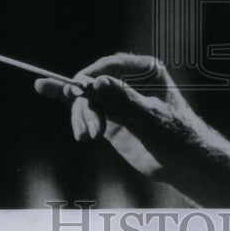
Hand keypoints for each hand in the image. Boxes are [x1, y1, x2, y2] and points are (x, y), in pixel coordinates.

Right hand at [34, 54, 209, 180]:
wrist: (185, 164)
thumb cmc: (178, 135)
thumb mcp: (150, 117)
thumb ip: (122, 100)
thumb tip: (95, 83)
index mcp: (146, 70)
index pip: (112, 65)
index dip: (92, 75)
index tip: (78, 87)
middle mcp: (129, 81)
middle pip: (95, 84)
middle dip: (86, 104)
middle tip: (89, 126)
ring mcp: (117, 100)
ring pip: (87, 100)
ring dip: (82, 117)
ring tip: (88, 136)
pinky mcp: (109, 119)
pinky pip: (85, 109)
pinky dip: (68, 105)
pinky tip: (44, 88)